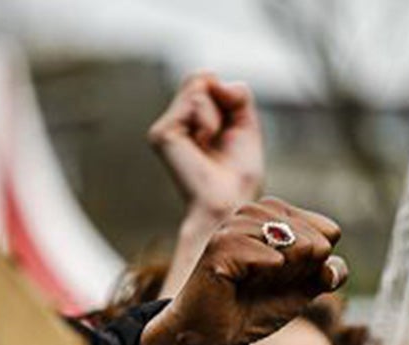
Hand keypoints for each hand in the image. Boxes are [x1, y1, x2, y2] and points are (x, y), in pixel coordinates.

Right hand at [137, 198, 347, 344]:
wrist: (212, 333)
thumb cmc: (252, 306)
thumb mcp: (300, 292)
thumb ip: (325, 276)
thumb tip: (333, 267)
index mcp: (275, 216)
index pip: (328, 230)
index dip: (320, 264)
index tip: (290, 279)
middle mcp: (253, 214)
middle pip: (313, 236)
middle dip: (304, 270)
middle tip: (271, 284)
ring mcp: (234, 227)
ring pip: (287, 236)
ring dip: (287, 268)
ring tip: (263, 282)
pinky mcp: (219, 248)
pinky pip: (262, 252)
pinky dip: (266, 267)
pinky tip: (254, 278)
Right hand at [148, 71, 265, 218]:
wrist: (231, 203)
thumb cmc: (239, 175)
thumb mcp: (247, 126)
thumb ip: (237, 94)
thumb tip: (211, 76)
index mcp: (191, 122)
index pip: (208, 82)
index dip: (228, 99)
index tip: (231, 131)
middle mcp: (175, 123)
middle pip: (200, 78)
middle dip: (223, 102)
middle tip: (221, 136)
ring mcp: (165, 127)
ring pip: (197, 85)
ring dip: (216, 114)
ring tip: (211, 142)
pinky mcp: (162, 132)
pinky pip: (195, 99)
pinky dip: (209, 119)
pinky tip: (204, 143)